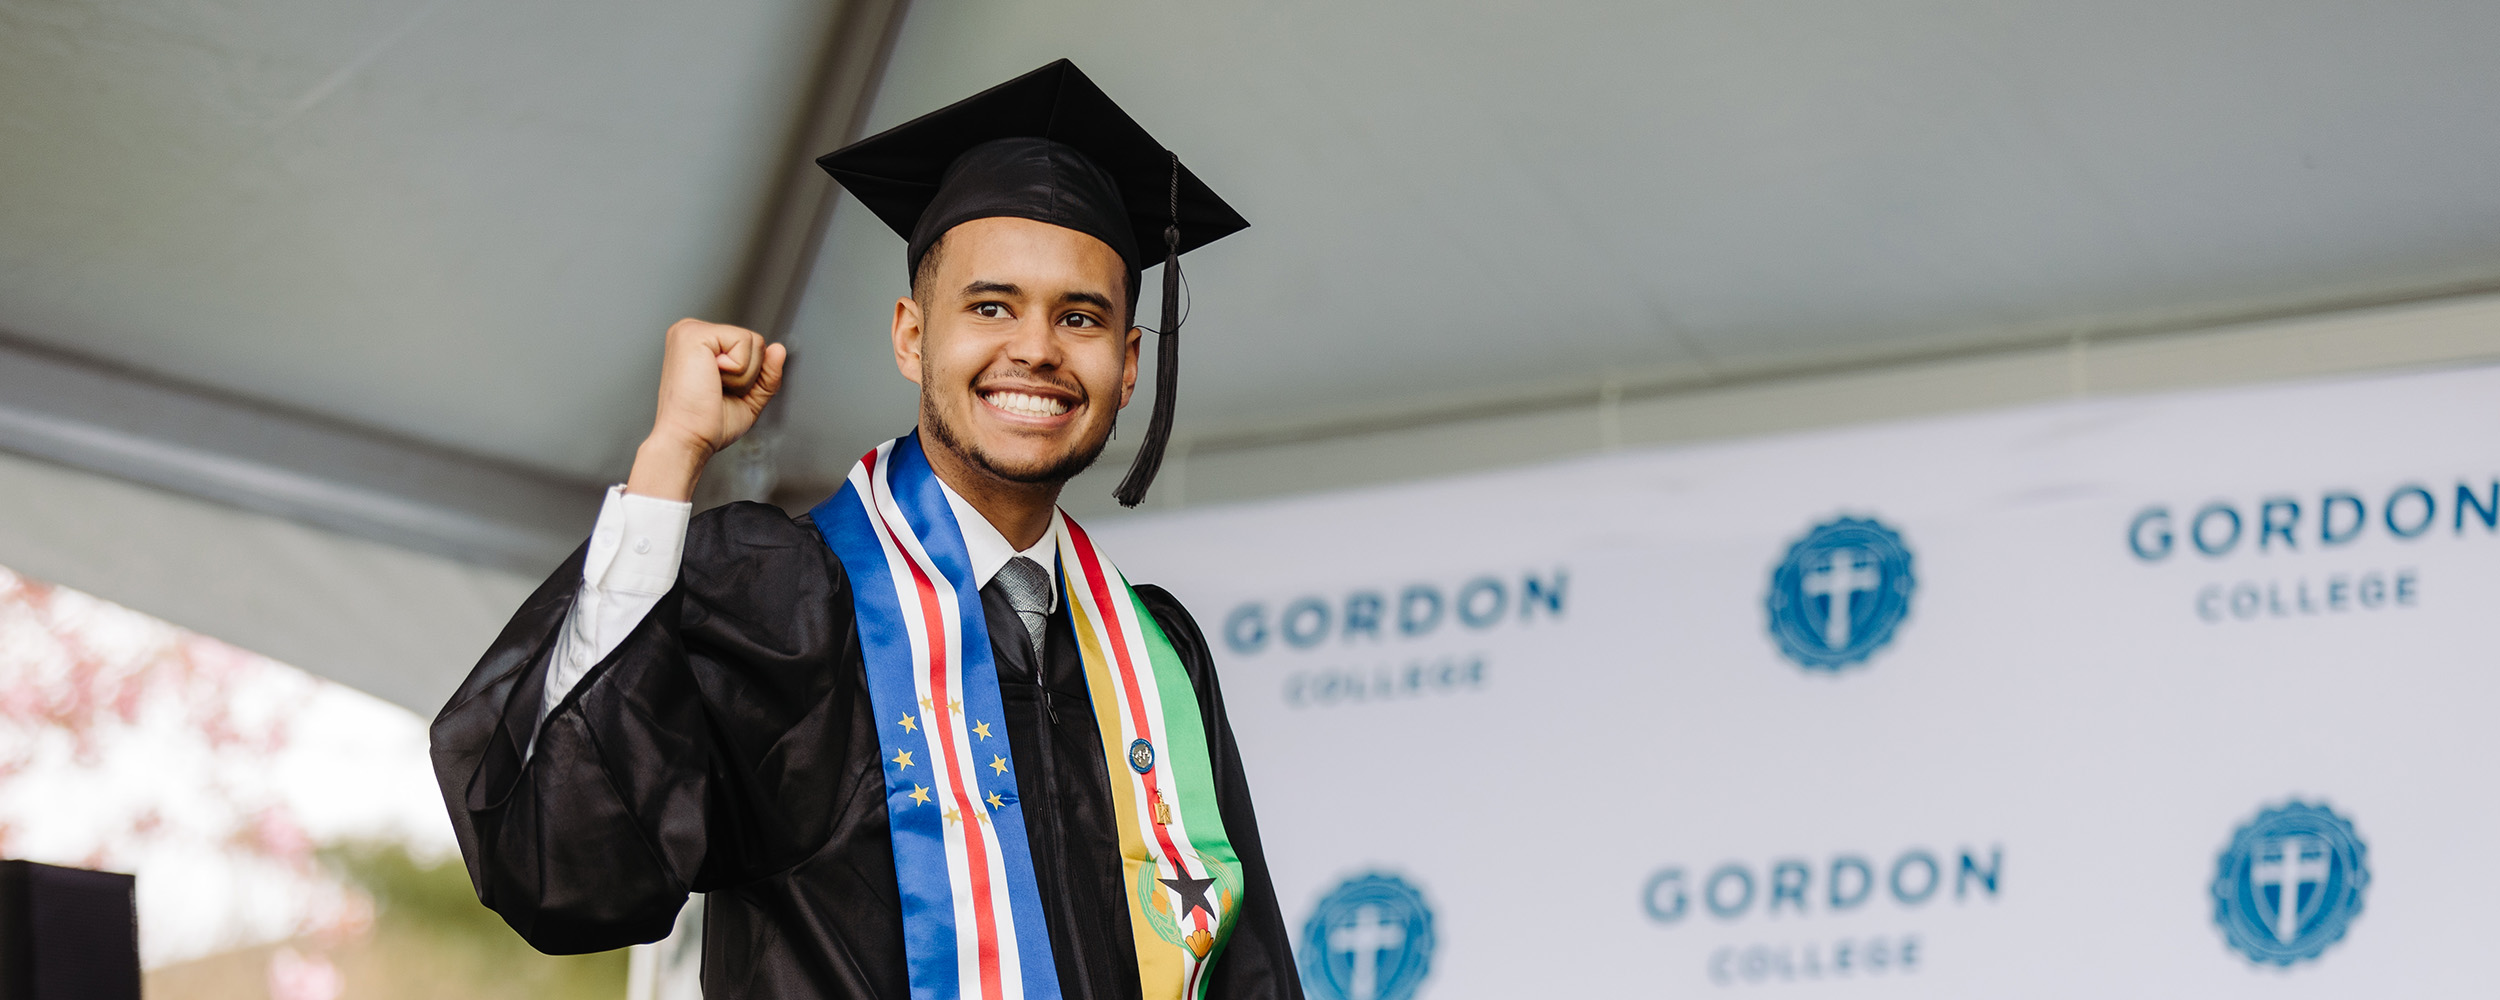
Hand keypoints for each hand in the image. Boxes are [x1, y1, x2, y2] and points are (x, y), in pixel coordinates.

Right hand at [627, 319, 787, 500]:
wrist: (687, 439)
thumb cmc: (708, 424)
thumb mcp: (749, 398)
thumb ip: (767, 374)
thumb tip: (779, 349)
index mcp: (700, 344)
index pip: (750, 346)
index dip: (750, 377)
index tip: (719, 392)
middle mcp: (692, 331)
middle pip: (755, 341)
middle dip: (748, 375)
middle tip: (716, 392)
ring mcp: (690, 329)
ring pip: (754, 341)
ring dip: (743, 376)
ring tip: (712, 387)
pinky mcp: (695, 333)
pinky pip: (745, 341)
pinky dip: (738, 370)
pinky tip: (711, 380)